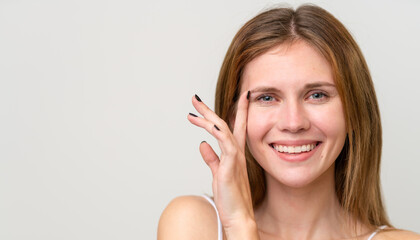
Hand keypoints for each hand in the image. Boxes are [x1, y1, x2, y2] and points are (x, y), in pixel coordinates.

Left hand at [188, 91, 257, 238]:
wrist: (239, 217)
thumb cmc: (231, 199)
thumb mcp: (218, 174)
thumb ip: (211, 158)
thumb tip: (202, 144)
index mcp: (234, 154)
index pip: (234, 127)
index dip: (235, 111)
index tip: (235, 96)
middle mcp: (237, 153)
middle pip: (224, 124)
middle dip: (210, 110)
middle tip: (195, 98)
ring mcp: (235, 158)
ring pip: (223, 130)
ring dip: (208, 117)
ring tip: (194, 107)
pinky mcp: (231, 166)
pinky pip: (225, 144)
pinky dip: (217, 132)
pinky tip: (208, 124)